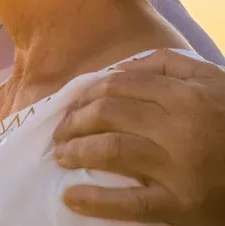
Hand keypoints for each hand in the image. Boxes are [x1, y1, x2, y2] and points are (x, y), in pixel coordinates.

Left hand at [52, 49, 224, 224]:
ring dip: (76, 151)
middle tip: (61, 131)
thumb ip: (166, 66)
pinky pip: (130, 203)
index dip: (85, 93)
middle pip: (107, 114)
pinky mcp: (181, 205)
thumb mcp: (210, 82)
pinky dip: (95, 201)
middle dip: (75, 121)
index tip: (71, 104)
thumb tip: (118, 68)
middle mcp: (179, 128)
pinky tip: (70, 197)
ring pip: (110, 150)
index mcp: (183, 95)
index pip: (116, 86)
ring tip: (61, 156)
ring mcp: (179, 168)